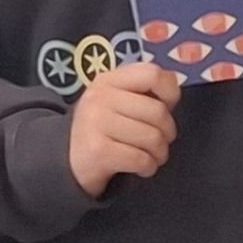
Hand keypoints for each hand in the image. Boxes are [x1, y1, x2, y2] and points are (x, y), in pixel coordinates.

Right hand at [66, 59, 182, 196]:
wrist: (69, 159)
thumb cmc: (103, 128)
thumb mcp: (117, 101)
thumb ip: (144, 90)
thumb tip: (174, 83)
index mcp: (108, 80)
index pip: (152, 74)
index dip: (169, 92)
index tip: (165, 107)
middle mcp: (100, 97)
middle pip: (158, 112)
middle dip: (167, 133)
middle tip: (158, 141)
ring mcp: (96, 123)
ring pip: (153, 138)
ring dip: (159, 153)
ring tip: (149, 155)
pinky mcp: (99, 151)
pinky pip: (142, 159)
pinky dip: (148, 168)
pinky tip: (140, 167)